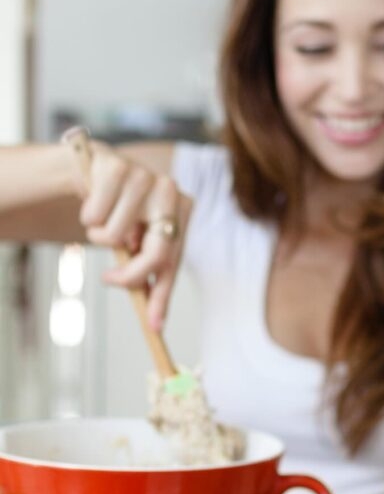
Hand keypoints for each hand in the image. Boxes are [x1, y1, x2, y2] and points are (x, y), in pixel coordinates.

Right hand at [72, 141, 189, 328]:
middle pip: (155, 254)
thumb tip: (155, 321)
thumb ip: (147, 272)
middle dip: (130, 275)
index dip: (162, 297)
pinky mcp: (117, 167)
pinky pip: (94, 217)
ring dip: (100, 237)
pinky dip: (88, 217)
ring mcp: (147, 177)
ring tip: (105, 220)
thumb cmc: (122, 211)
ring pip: (116, 237)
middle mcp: (172, 191)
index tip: (155, 326)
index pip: (173, 262)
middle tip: (109, 279)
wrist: (94, 170)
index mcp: (184, 210)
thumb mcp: (139, 241)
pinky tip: (94, 202)